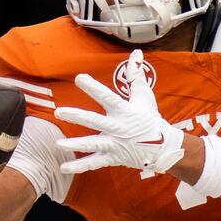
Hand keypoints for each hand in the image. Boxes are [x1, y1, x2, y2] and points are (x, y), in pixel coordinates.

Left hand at [55, 50, 183, 174]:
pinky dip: (79, 166)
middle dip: (77, 116)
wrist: (162, 147)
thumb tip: (136, 53)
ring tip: (58, 143)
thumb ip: (136, 74)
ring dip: (75, 145)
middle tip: (59, 111)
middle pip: (95, 121)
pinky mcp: (113, 157)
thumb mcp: (144, 95)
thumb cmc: (149, 117)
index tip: (79, 78)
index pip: (106, 97)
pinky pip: (94, 163)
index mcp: (124, 111)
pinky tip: (63, 167)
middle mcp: (117, 128)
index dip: (93, 87)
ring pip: (92, 144)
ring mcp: (114, 144)